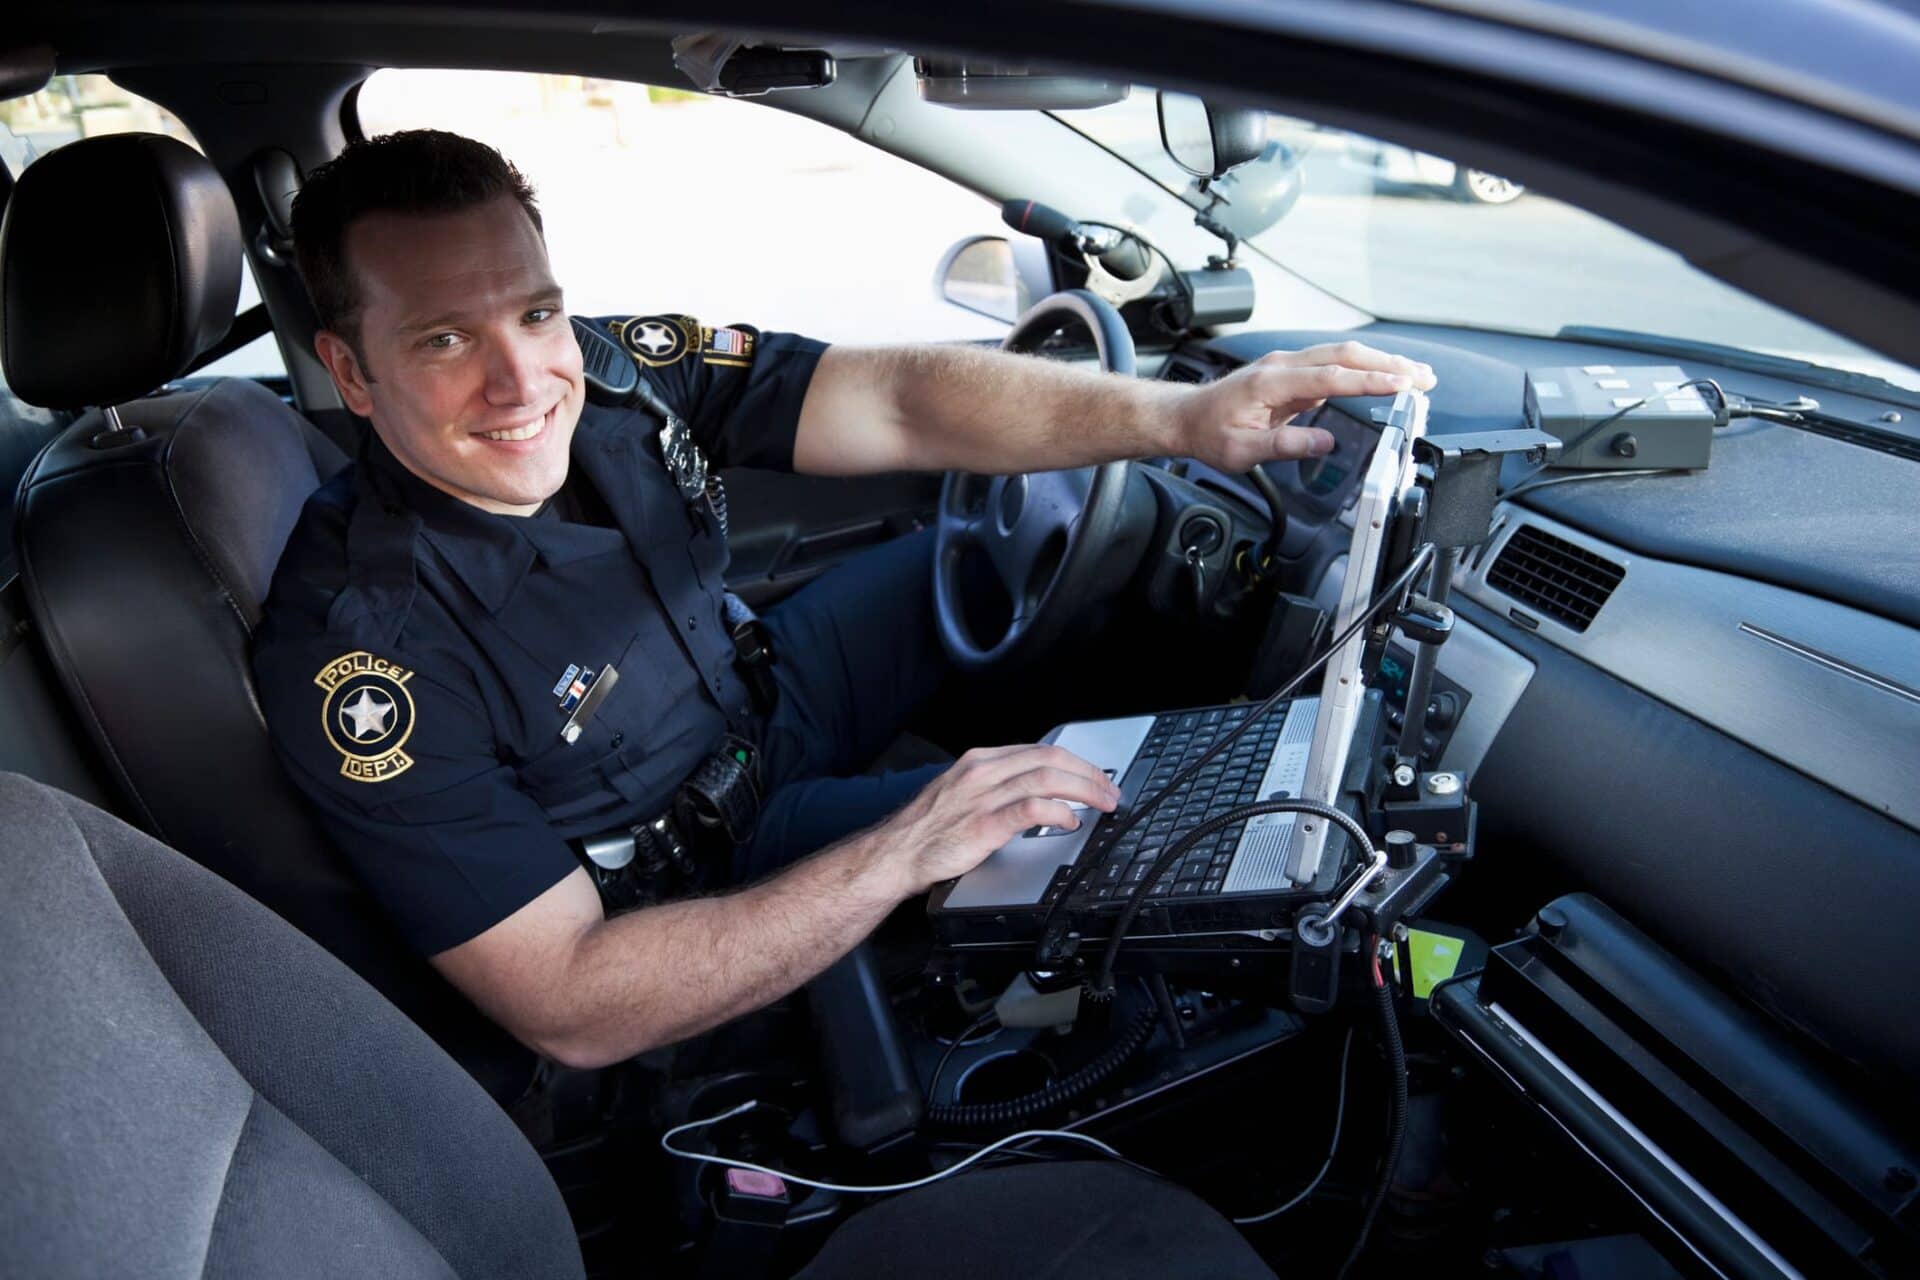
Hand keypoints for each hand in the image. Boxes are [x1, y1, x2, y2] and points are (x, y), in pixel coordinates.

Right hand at [868, 744, 1121, 895]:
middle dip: (1089, 773)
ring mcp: (983, 796)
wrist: (895, 854)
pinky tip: (1071, 820)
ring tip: (1104, 804)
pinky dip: (1059, 811)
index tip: (1095, 776)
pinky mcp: (983, 824)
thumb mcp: (962, 792)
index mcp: (980, 761)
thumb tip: (1036, 791)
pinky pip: (1031, 810)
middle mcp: (983, 771)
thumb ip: (996, 787)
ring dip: (1085, 789)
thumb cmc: (927, 829)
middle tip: (1111, 790)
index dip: (1076, 762)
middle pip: (1050, 759)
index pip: (1040, 750)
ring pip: (1047, 778)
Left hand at [1174, 342, 1436, 471]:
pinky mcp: (1291, 372)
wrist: (1187, 417)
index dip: (1369, 381)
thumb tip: (1326, 443)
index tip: (1402, 385)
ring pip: (1342, 355)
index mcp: (1272, 382)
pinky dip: (1363, 368)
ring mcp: (1287, 365)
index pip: (1331, 377)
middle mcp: (1282, 365)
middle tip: (1425, 378)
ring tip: (1416, 375)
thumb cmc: (1210, 433)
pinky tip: (1384, 377)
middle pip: (1345, 355)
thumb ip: (1285, 445)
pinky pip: (1333, 364)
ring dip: (1381, 363)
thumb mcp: (1243, 451)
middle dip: (1389, 364)